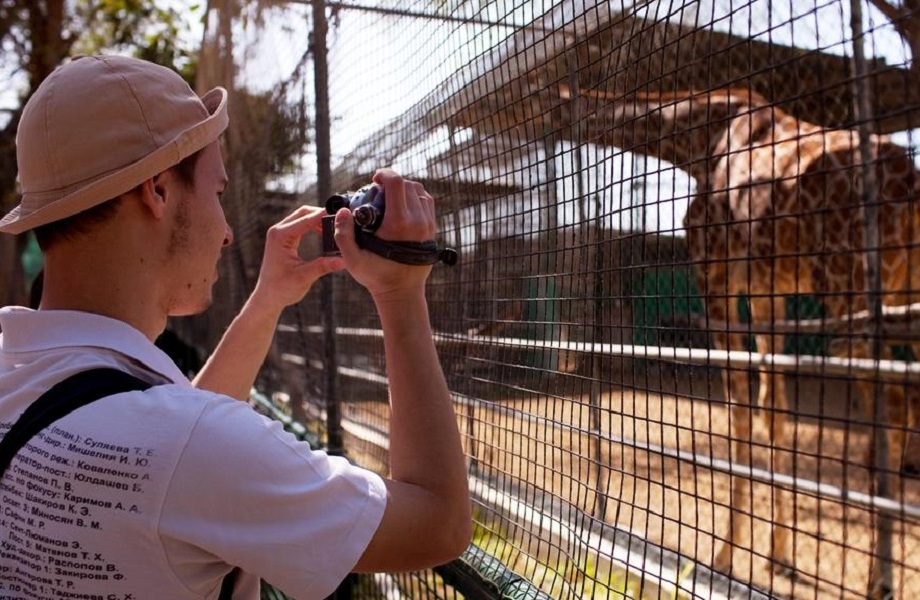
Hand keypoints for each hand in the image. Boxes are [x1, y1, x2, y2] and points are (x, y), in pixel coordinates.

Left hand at [251, 205, 344, 312]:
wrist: (268, 297)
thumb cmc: (281, 288)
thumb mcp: (304, 277)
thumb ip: (323, 266)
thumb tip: (343, 260)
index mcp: (280, 236)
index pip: (306, 219)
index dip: (324, 216)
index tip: (341, 216)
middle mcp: (278, 231)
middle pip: (304, 212)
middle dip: (322, 214)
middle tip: (340, 222)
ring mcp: (280, 233)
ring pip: (302, 217)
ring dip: (318, 220)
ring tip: (334, 228)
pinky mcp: (283, 238)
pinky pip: (300, 225)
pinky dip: (313, 226)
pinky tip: (324, 233)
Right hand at [334, 169, 435, 300]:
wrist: (402, 293)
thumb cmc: (377, 276)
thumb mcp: (352, 259)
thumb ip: (342, 234)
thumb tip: (343, 211)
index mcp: (399, 223)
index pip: (397, 183)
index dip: (384, 174)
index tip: (374, 180)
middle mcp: (417, 221)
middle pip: (408, 184)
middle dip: (392, 182)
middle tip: (378, 191)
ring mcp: (428, 224)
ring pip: (420, 191)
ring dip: (404, 188)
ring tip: (390, 197)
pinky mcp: (432, 229)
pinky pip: (427, 202)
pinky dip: (415, 197)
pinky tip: (402, 205)